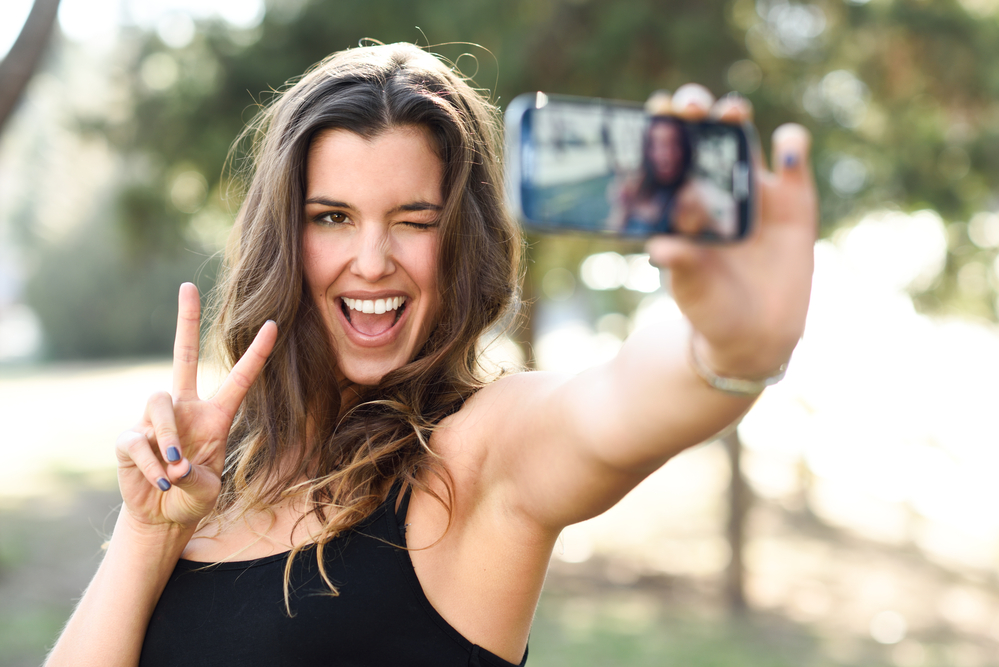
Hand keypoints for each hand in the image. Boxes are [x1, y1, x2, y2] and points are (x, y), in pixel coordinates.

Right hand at [115, 283, 276, 531]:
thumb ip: (196, 479)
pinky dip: (151, 464)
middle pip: (184, 355)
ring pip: (159, 402)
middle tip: (187, 286)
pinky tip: (159, 480)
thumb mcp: (206, 493)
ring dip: (169, 436)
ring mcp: (156, 420)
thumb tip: (175, 464)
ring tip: (175, 469)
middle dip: (186, 321)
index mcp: (216, 416)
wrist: (162, 516)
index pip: (239, 379)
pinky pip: (139, 440)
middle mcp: (186, 409)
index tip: (274, 325)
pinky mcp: (131, 437)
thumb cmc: (193, 498)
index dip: (257, 354)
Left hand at [645, 85, 817, 377]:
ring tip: (730, 113)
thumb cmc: (710, 309)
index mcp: (678, 202)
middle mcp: (712, 186)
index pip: (664, 156)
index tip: (654, 114)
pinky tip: (788, 151)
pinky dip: (793, 145)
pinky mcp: (793, 199)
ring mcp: (752, 189)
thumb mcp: (693, 291)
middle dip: (695, 110)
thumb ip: (682, 265)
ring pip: (742, 136)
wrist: (756, 334)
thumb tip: (660, 247)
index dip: (658, 130)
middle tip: (690, 106)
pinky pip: (794, 159)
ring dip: (735, 115)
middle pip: (701, 132)